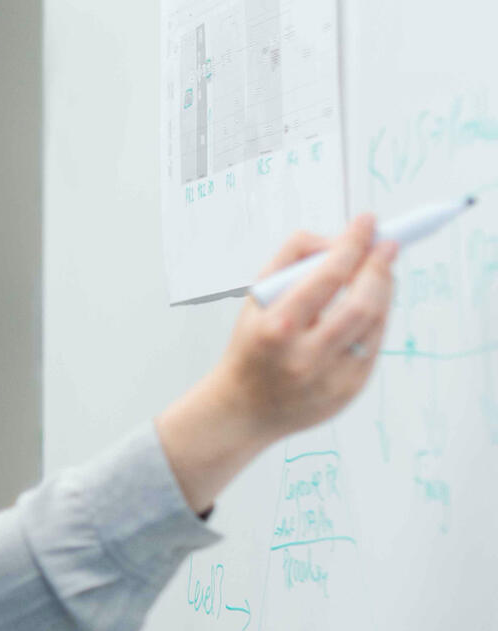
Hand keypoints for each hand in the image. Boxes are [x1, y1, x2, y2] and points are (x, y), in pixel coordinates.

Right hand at [156, 215, 397, 513]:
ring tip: (380, 270)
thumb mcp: (255, 299)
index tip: (366, 222)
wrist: (242, 408)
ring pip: (375, 323)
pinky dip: (377, 317)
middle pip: (362, 303)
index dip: (353, 245)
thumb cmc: (251, 345)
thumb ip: (290, 261)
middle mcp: (305, 356)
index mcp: (276, 328)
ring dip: (384, 289)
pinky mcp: (349, 390)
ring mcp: (331, 377)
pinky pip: (374, 344)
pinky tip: (370, 303)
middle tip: (387, 244)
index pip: (326, 277)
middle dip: (379, 267)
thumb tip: (336, 239)